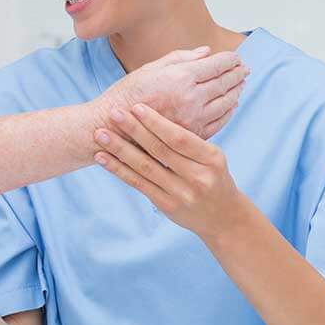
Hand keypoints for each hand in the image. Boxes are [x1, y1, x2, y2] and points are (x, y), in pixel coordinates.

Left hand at [93, 104, 251, 242]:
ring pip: (144, 167)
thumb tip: (153, 113)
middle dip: (134, 130)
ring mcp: (181, 193)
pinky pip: (138, 183)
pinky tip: (102, 157)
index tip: (136, 107)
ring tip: (100, 134)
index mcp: (211, 159)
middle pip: (159, 150)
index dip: (157, 122)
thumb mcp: (211, 157)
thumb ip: (188, 141)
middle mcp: (197, 177)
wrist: (224, 217)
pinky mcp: (167, 205)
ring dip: (119, 149)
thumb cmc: (213, 177)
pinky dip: (118, 169)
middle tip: (113, 113)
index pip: (179, 138)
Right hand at [108, 46, 247, 139]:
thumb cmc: (127, 94)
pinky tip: (231, 105)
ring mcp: (194, 119)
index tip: (236, 58)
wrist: (112, 127)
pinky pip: (220, 121)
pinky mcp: (192, 135)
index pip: (217, 65)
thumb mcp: (150, 68)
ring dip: (236, 92)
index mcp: (181, 77)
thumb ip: (182, 58)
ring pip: (226, 103)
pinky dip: (228, 111)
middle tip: (244, 69)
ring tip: (240, 84)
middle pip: (225, 83)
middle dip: (237, 74)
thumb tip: (206, 52)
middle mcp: (191, 98)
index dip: (230, 60)